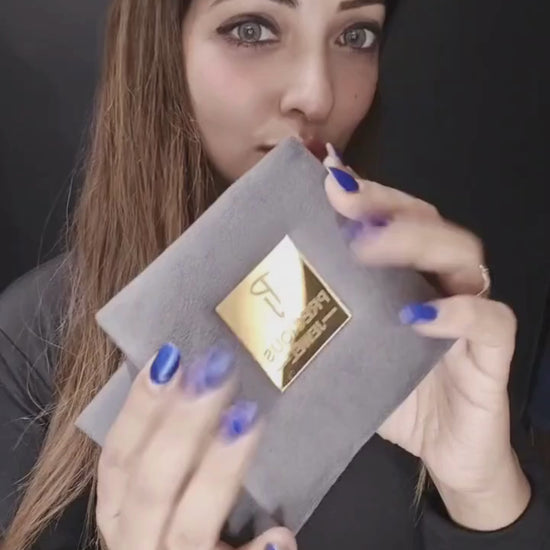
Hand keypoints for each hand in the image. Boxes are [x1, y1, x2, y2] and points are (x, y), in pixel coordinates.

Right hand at [97, 343, 295, 549]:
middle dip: (182, 425)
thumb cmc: (169, 531)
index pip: (117, 459)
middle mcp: (135, 542)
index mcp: (119, 513)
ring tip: (247, 419)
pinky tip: (279, 532)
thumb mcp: (157, 499)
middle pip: (151, 485)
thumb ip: (168, 451)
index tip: (168, 358)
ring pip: (190, 524)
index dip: (138, 409)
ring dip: (218, 471)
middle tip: (217, 372)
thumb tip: (181, 379)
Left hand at [323, 148, 530, 530]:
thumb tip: (251, 288)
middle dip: (384, 205)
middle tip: (341, 199)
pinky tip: (418, 315)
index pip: (390, 217)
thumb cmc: (384, 391)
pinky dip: (458, 312)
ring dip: (415, 242)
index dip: (362, 193)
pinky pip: (489, 321)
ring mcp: (469, 309)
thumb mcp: (340, 346)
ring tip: (370, 245)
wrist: (439, 449)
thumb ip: (313, 313)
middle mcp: (437, 279)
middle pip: (425, 221)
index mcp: (402, 273)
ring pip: (461, 254)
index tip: (323, 174)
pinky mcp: (491, 351)